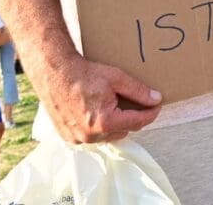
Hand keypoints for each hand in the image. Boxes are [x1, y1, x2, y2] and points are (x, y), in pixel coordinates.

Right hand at [31, 50, 162, 142]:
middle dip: (132, 117)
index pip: (137, 122)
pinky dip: (99, 127)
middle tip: (135, 102)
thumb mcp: (117, 78)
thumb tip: (156, 99)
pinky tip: (98, 111)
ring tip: (114, 105)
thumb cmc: (84, 74)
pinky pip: (92, 136)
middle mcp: (91, 136)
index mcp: (105, 123)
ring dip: (115, 124)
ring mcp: (78, 138)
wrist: (55, 73)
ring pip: (108, 135)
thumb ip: (138, 91)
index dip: (150, 113)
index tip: (157, 106)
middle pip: (123, 130)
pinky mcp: (69, 137)